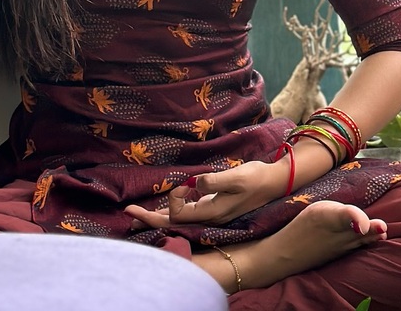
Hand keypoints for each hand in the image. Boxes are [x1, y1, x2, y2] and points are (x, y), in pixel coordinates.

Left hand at [125, 159, 287, 229]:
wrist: (273, 182)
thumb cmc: (255, 177)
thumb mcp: (236, 177)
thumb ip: (215, 181)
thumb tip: (196, 183)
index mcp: (211, 213)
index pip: (179, 215)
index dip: (173, 200)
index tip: (183, 184)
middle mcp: (208, 217)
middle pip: (173, 223)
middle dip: (149, 219)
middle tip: (127, 215)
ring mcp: (210, 214)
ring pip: (178, 220)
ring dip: (158, 216)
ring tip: (138, 216)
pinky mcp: (213, 207)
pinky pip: (187, 213)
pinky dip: (172, 210)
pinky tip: (165, 207)